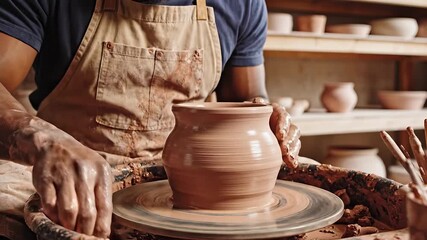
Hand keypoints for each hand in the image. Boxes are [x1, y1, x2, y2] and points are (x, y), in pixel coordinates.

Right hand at [9, 118, 111, 237]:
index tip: (100, 238)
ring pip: (69, 210)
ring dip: (69, 225)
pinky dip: (53, 215)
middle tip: (83, 237)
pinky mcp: (45, 178)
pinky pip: (50, 204)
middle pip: (87, 212)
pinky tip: (56, 217)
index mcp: (102, 173)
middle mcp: (84, 173)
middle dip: (85, 230)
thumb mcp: (98, 172)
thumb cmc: (81, 164)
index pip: (105, 207)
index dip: (102, 227)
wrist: (54, 144)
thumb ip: (102, 196)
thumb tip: (103, 227)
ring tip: (70, 230)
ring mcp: (64, 175)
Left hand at [251, 98, 300, 167]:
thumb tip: (257, 102)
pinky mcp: (287, 146)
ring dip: (293, 151)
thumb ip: (255, 106)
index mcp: (278, 112)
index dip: (283, 126)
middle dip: (289, 141)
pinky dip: (294, 159)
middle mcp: (285, 123)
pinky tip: (292, 165)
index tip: (280, 135)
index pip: (284, 117)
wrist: (251, 124)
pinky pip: (294, 152)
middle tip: (284, 150)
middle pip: (293, 130)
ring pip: (295, 141)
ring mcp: (287, 135)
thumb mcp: (252, 109)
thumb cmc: (251, 115)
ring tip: (289, 160)